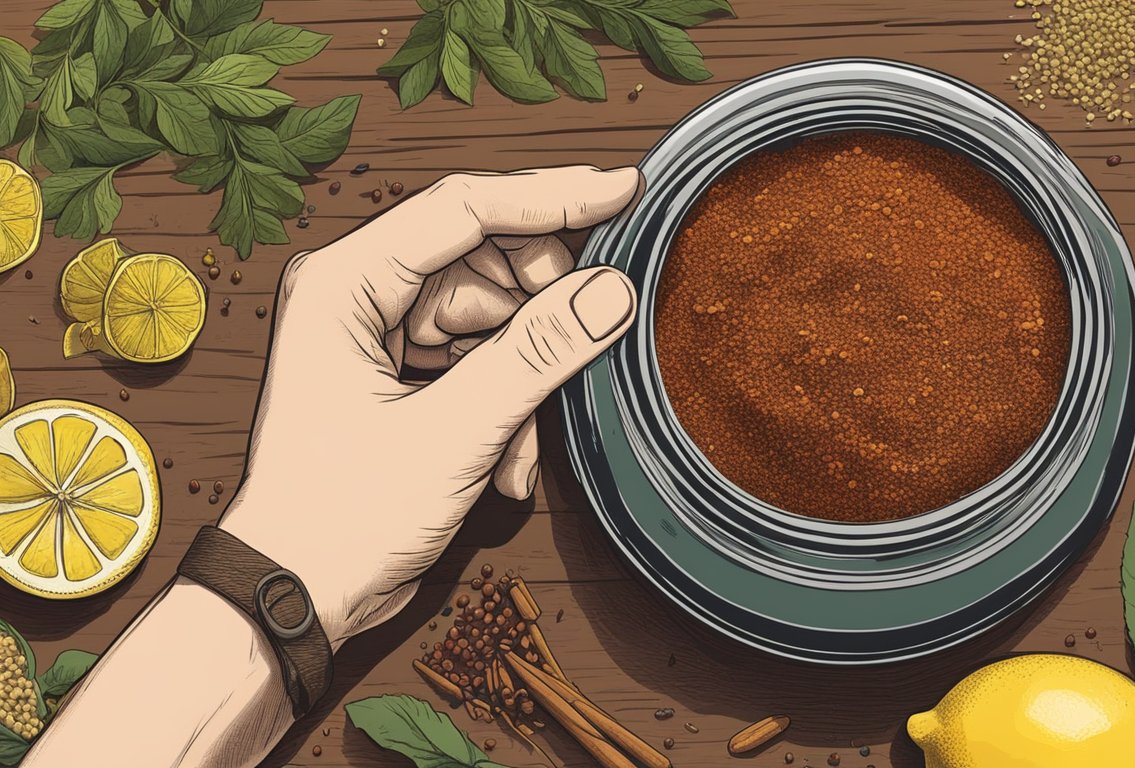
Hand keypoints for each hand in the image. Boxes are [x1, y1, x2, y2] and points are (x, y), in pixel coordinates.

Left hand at [218, 165, 639, 647]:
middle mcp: (360, 292)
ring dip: (525, 370)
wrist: (300, 591)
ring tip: (522, 440)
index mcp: (345, 282)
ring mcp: (382, 331)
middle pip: (484, 256)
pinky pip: (481, 355)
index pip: (463, 207)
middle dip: (540, 303)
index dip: (551, 196)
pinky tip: (508, 459)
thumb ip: (536, 355)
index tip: (623, 189)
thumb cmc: (338, 516)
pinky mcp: (404, 370)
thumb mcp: (453, 432)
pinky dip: (508, 400)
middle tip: (587, 334)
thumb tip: (609, 294)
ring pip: (493, 310)